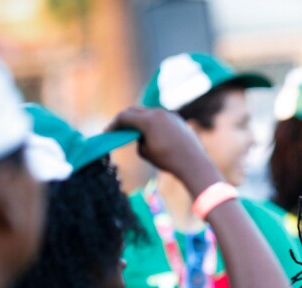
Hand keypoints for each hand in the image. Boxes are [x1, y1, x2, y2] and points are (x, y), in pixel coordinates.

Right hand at [106, 107, 223, 195]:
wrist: (193, 163)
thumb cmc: (168, 159)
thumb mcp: (145, 152)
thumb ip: (138, 140)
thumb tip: (141, 136)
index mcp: (147, 120)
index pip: (124, 117)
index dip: (114, 124)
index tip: (107, 132)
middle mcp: (158, 113)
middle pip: (135, 111)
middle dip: (125, 119)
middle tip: (117, 129)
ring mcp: (169, 115)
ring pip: (148, 113)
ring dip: (139, 120)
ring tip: (133, 130)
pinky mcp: (177, 120)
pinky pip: (160, 118)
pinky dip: (151, 123)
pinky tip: (150, 132)